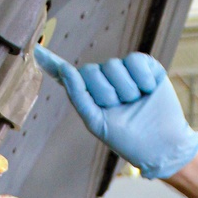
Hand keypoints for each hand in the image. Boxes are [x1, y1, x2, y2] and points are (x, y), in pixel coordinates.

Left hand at [35, 46, 197, 179]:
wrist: (161, 144)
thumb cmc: (129, 139)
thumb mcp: (97, 122)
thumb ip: (79, 95)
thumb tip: (66, 70)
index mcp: (90, 95)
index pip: (68, 76)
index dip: (52, 64)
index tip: (37, 53)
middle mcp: (106, 81)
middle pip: (92, 70)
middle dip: (106, 93)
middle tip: (120, 108)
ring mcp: (126, 72)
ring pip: (114, 65)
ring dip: (126, 89)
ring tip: (136, 103)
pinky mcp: (146, 67)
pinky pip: (135, 60)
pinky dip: (142, 78)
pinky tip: (148, 90)